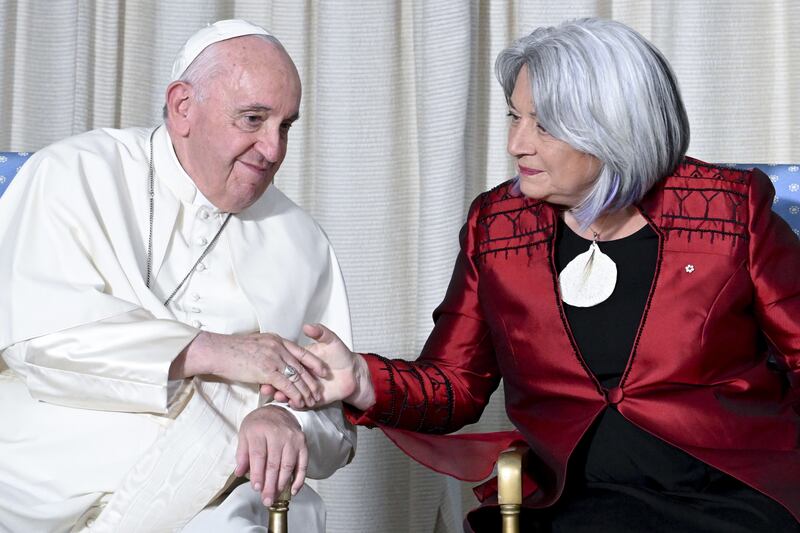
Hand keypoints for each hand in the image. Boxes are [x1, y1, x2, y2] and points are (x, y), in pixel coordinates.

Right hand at [171, 331, 325, 408]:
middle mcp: (278, 346)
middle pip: (302, 365)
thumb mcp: (255, 345)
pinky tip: (299, 402)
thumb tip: (271, 361)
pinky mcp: (267, 370)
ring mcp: (273, 357)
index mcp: (276, 339)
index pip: (301, 351)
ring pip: (297, 376)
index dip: (314, 362)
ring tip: (312, 400)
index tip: (323, 370)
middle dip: (313, 380)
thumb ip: (267, 351)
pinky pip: (286, 385)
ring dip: (306, 390)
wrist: (217, 351)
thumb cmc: (231, 350)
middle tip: (320, 391)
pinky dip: (295, 395)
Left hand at [234, 405, 306, 505]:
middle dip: (270, 484)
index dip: (258, 473)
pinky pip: (303, 464)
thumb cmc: (259, 425)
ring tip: (276, 496)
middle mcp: (278, 433)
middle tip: (266, 499)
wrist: (277, 411)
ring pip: (288, 465)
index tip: (256, 488)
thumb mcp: (244, 435)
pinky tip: (293, 490)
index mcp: (260, 430)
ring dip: (282, 484)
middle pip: (274, 463)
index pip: (259, 455)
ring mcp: (292, 438)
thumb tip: (240, 473)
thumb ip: (242, 454)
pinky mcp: (303, 443)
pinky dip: (299, 479)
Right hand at [262, 324, 375, 410]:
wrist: (353, 372)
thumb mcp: (330, 340)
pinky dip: (293, 403)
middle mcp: (299, 372)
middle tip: (266, 386)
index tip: (266, 367)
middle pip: (284, 378)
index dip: (276, 365)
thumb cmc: (341, 354)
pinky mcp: (310, 397)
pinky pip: (299, 401)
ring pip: (289, 391)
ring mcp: (304, 386)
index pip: (286, 362)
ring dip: (281, 394)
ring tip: (276, 395)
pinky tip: (289, 402)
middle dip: (274, 383)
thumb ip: (320, 332)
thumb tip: (307, 327)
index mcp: (300, 358)